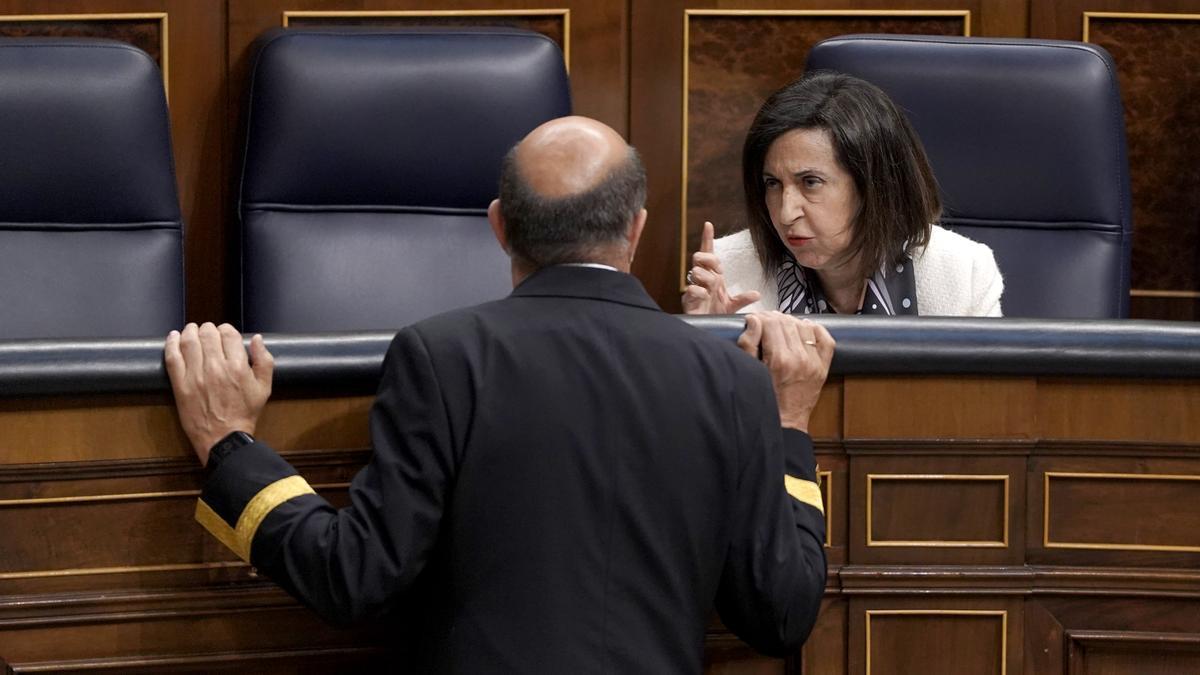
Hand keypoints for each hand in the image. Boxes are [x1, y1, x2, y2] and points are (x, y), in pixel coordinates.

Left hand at [164, 322, 274, 464]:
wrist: (224, 438)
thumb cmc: (245, 413)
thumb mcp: (264, 388)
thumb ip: (264, 361)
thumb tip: (256, 338)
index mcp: (237, 366)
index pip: (228, 334)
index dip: (226, 329)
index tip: (224, 333)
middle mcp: (215, 367)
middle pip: (207, 334)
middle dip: (208, 329)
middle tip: (208, 332)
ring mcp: (195, 376)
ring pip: (189, 342)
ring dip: (190, 331)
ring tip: (191, 329)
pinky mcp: (180, 385)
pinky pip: (172, 358)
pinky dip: (171, 343)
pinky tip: (173, 337)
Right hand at [682, 221, 760, 313]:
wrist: (707, 329)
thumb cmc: (715, 314)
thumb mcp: (732, 305)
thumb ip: (743, 299)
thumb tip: (757, 294)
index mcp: (712, 276)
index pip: (708, 253)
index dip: (707, 238)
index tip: (708, 224)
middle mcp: (701, 279)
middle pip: (699, 256)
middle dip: (709, 259)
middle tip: (718, 271)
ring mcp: (693, 288)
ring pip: (696, 271)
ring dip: (707, 278)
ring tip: (711, 290)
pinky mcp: (688, 300)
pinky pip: (691, 289)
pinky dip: (699, 291)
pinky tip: (705, 296)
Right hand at [736, 312, 834, 431]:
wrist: (785, 423)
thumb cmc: (766, 400)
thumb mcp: (750, 371)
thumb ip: (748, 344)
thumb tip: (753, 321)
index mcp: (779, 360)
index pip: (771, 323)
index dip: (760, 317)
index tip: (755, 321)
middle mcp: (799, 359)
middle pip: (787, 322)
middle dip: (773, 318)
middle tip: (765, 323)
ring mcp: (814, 363)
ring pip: (805, 326)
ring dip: (792, 322)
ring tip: (782, 328)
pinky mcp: (823, 367)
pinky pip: (825, 339)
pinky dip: (816, 330)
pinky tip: (804, 331)